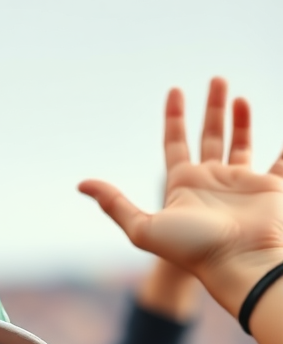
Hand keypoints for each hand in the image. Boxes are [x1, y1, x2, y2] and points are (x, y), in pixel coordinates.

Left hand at [79, 78, 282, 317]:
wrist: (236, 264)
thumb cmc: (191, 248)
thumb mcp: (142, 227)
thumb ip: (115, 205)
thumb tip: (81, 185)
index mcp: (182, 185)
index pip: (174, 144)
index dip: (173, 118)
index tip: (175, 90)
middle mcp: (210, 182)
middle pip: (209, 136)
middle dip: (212, 108)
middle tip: (216, 79)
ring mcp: (240, 184)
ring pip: (240, 142)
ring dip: (240, 119)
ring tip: (238, 95)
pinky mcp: (267, 188)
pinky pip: (279, 161)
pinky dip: (281, 149)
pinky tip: (282, 133)